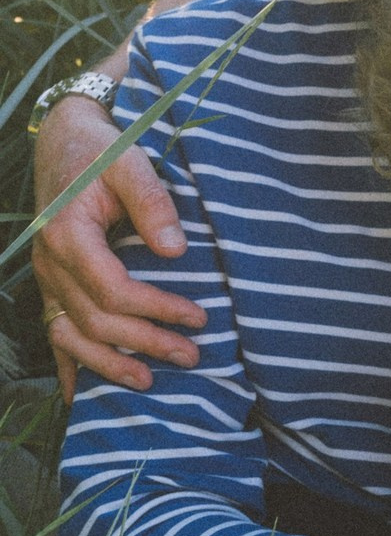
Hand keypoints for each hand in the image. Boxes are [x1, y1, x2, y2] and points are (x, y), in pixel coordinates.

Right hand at [32, 93, 205, 399]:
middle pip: (96, 319)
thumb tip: (175, 250)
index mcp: (69, 236)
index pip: (114, 289)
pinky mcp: (50, 282)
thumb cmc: (103, 150)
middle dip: (144, 342)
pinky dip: (67, 363)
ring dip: (108, 363)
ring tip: (148, 382)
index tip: (198, 318)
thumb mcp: (130, 164)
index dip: (157, 308)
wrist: (65, 140)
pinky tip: (77, 394)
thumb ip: (152, 203)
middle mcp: (50, 263)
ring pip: (69, 334)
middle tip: (191, 356)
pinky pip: (54, 329)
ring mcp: (46, 276)